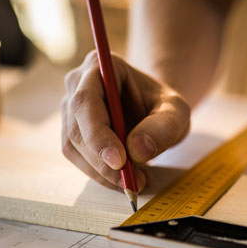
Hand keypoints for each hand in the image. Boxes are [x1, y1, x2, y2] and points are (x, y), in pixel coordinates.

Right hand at [61, 52, 190, 189]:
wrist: (154, 109)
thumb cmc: (163, 104)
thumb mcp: (176, 112)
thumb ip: (163, 127)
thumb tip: (136, 152)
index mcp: (100, 66)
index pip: (86, 101)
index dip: (98, 134)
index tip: (119, 161)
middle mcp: (77, 84)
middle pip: (77, 128)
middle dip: (103, 162)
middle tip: (134, 181)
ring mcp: (70, 108)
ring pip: (73, 148)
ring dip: (102, 172)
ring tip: (136, 181)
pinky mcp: (71, 131)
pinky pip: (78, 158)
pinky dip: (101, 174)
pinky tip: (125, 178)